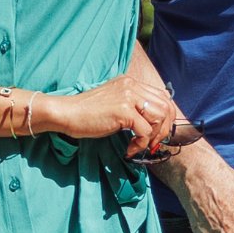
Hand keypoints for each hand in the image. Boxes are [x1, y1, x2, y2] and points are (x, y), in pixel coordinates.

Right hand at [43, 71, 163, 149]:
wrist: (66, 113)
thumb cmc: (86, 113)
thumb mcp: (114, 102)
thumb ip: (131, 105)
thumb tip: (152, 122)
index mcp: (131, 83)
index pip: (163, 97)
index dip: (166, 118)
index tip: (157, 134)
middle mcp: (132, 86)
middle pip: (167, 106)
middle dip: (165, 129)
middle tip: (153, 144)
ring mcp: (128, 97)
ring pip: (160, 118)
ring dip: (154, 137)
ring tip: (140, 146)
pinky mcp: (123, 111)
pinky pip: (145, 131)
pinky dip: (140, 144)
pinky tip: (129, 149)